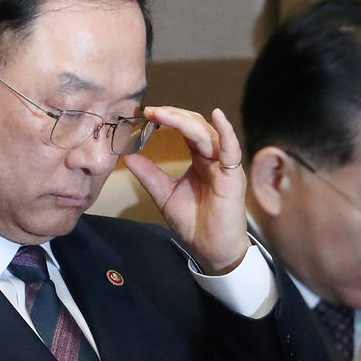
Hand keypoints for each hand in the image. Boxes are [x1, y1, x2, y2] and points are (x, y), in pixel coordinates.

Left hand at [123, 106, 249, 274]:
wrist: (210, 250)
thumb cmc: (193, 222)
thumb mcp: (164, 194)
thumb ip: (149, 175)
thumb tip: (128, 156)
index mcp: (200, 158)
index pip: (186, 129)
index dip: (168, 118)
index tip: (145, 113)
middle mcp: (214, 157)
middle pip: (196, 126)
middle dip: (173, 115)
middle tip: (150, 111)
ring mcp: (224, 165)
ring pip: (207, 134)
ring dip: (185, 121)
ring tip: (163, 114)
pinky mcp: (232, 177)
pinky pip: (231, 150)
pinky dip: (226, 132)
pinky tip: (217, 116)